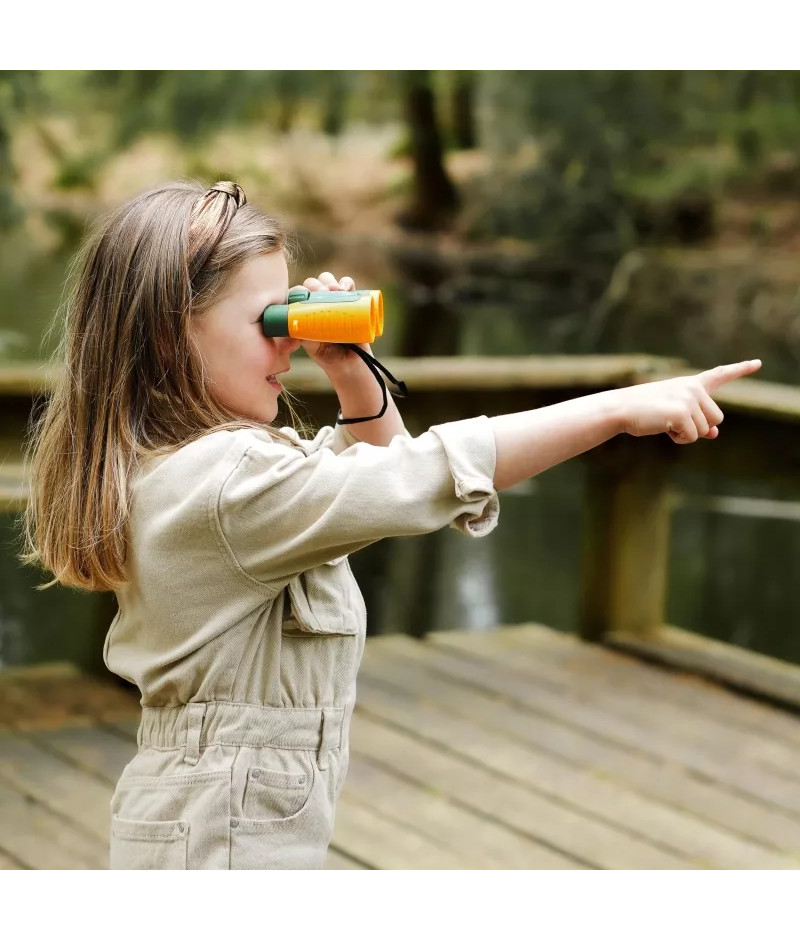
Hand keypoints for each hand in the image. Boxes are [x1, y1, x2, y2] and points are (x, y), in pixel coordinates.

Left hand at [293, 272, 370, 369]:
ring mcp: (334, 300)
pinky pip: (348, 284)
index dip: (298, 291)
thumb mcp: (309, 345)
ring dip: (328, 282)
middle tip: (321, 294)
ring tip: (334, 291)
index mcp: (303, 311)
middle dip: (315, 285)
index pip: (296, 294)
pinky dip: (346, 282)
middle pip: (311, 284)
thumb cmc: (326, 355)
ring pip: (327, 280)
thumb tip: (297, 326)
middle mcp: (317, 303)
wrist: (349, 364)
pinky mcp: (351, 301)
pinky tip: (346, 289)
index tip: (304, 297)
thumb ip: (301, 335)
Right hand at [613, 359, 761, 442]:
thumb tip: (714, 434)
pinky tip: (665, 428)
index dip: (740, 369)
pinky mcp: (683, 413)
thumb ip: (697, 421)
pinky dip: (680, 439)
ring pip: (705, 430)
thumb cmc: (644, 412)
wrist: (621, 409)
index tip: (757, 363)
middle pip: (716, 418)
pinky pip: (693, 437)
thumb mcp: (673, 414)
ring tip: (665, 423)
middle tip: (673, 422)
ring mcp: (689, 399)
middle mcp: (694, 388)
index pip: (719, 375)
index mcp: (690, 384)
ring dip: (687, 434)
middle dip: (699, 427)